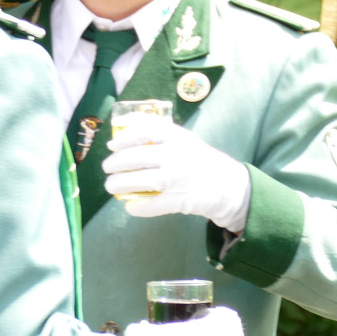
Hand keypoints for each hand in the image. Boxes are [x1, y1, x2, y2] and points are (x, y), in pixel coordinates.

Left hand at [103, 115, 251, 230]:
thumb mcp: (183, 139)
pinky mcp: (183, 200)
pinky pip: (155, 205)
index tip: (112, 144)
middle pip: (138, 157)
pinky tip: (130, 207)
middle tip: (108, 168)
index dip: (125, 137)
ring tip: (112, 186)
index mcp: (178, 137)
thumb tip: (120, 128)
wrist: (228, 184)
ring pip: (143, 181)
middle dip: (116, 164)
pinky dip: (139, 207)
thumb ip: (157, 132)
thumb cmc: (198, 160)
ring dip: (121, 184)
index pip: (146, 130)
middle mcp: (178, 155)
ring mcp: (180, 178)